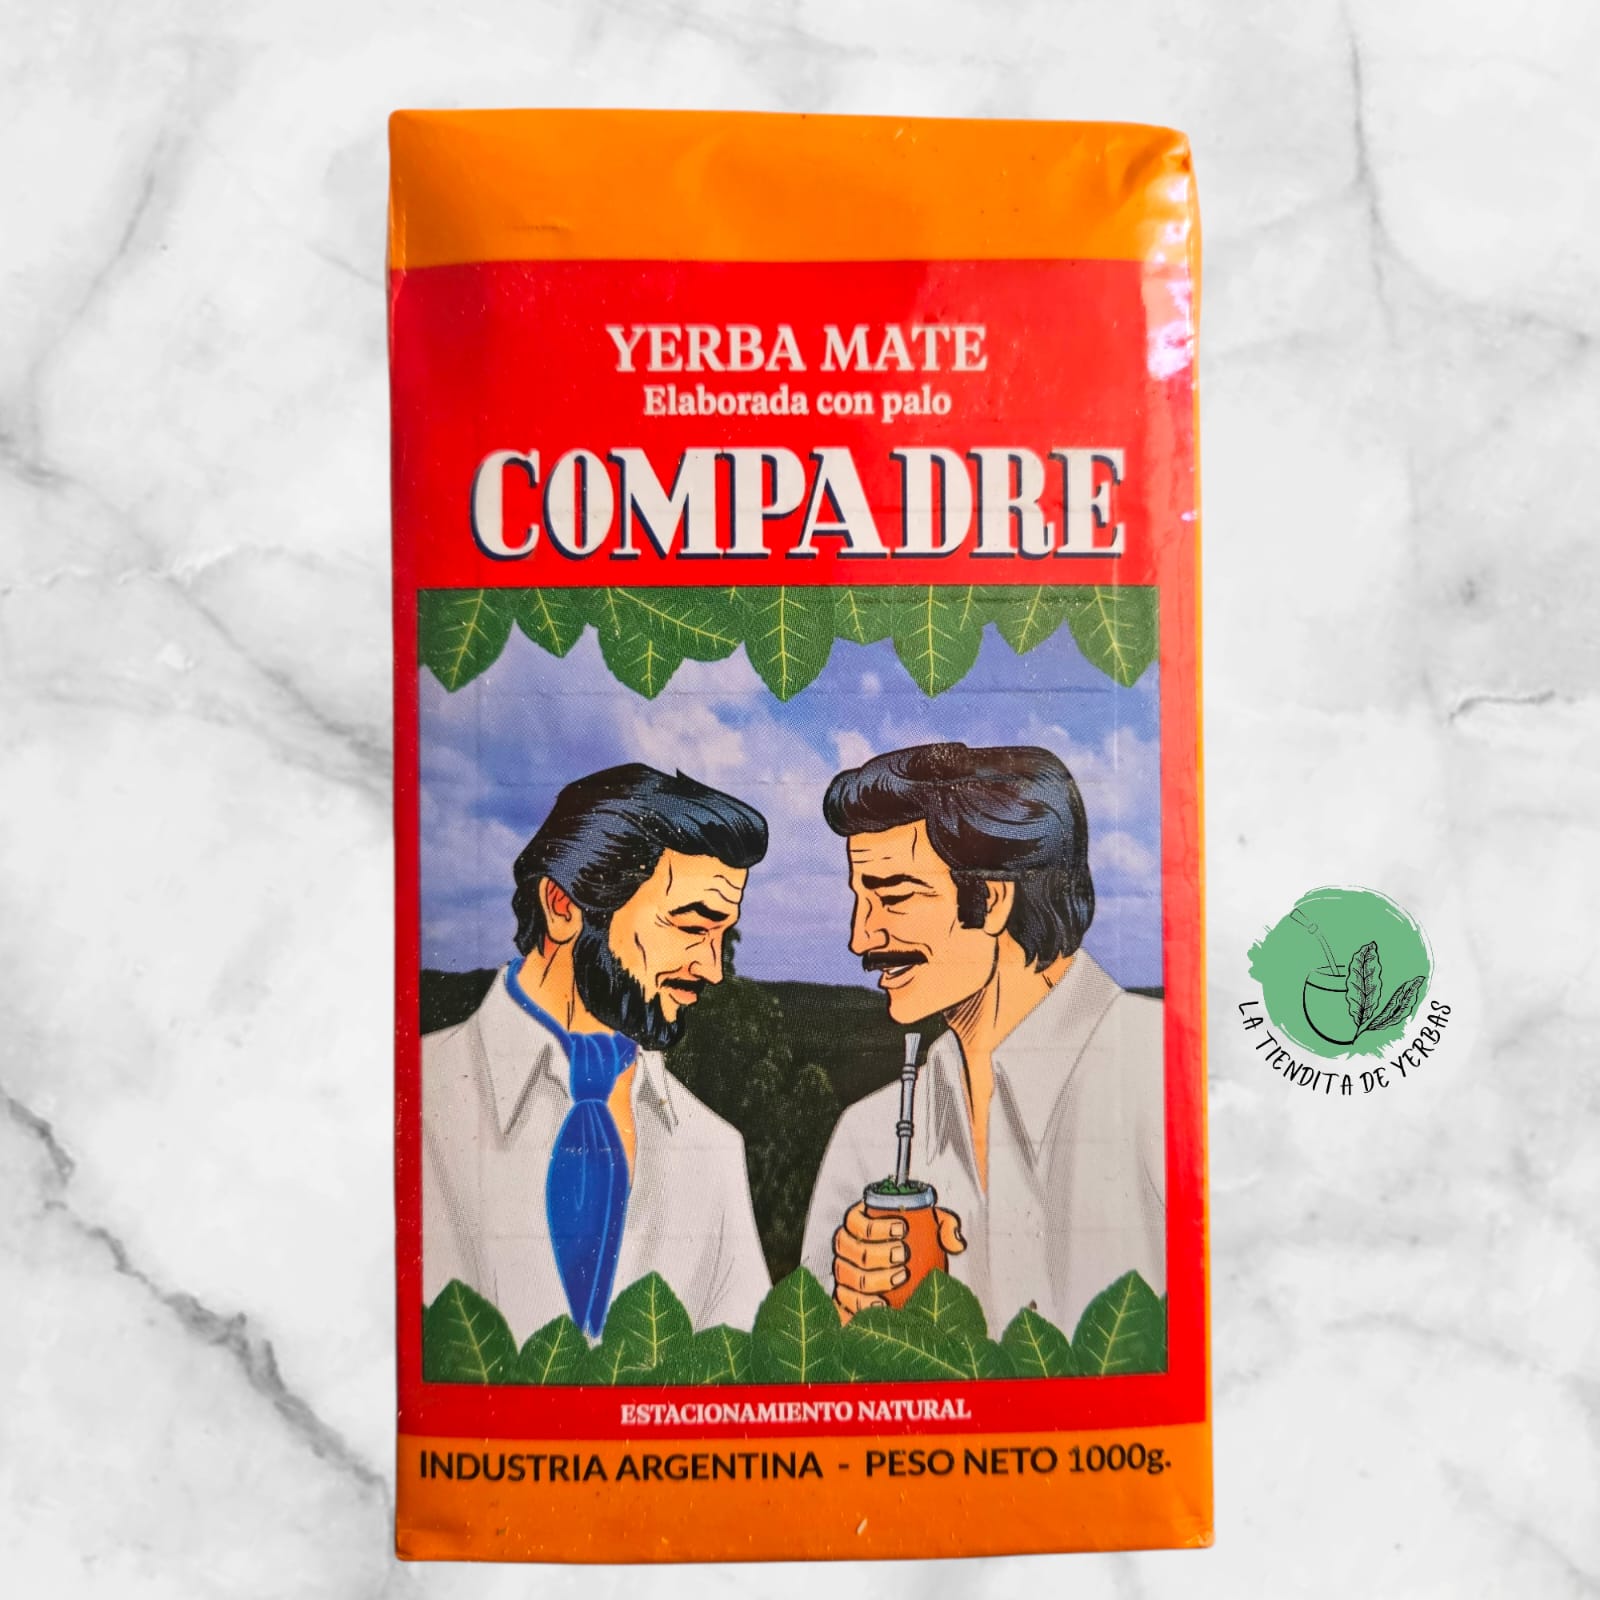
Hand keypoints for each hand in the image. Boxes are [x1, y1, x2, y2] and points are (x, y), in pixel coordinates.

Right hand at [831, 1201, 965, 1322]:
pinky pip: (846, 1303)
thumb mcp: (927, 1228)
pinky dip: (863, 1304)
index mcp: (857, 1224)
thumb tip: (955, 1241)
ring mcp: (842, 1275)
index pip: (857, 1222)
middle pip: (856, 1251)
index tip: (902, 1229)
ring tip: (900, 1277)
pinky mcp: (843, 1299)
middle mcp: (845, 1249)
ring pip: (852, 1277)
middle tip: (904, 1255)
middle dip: (880, 1253)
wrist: (898, 1279)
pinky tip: (883, 1304)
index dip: (877, 1226)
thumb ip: (943, 1226)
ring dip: (876, 1278)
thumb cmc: (910, 1245)